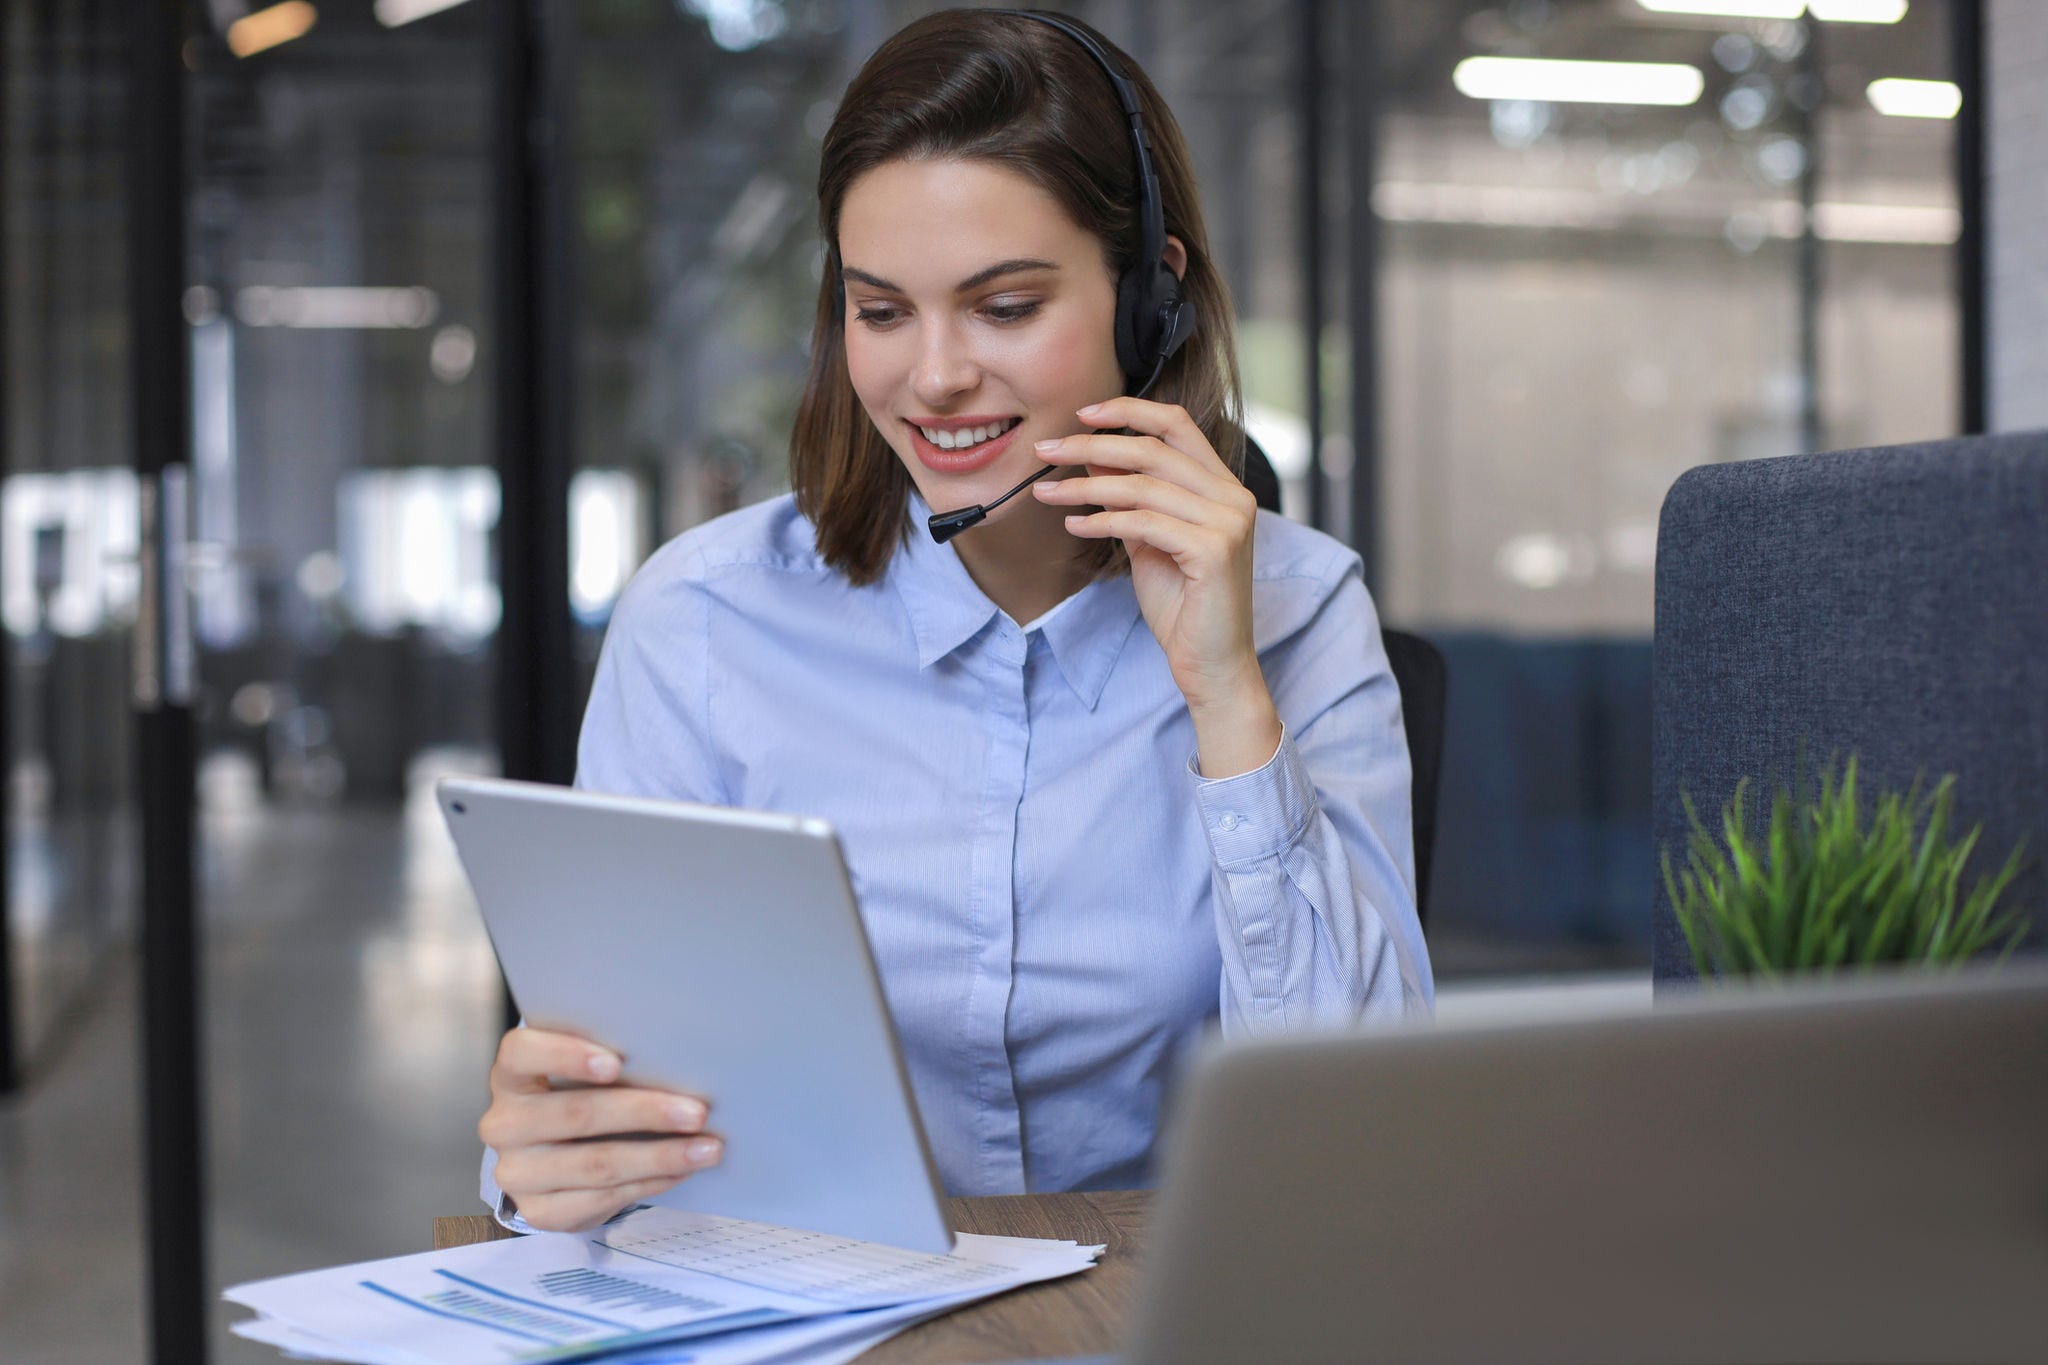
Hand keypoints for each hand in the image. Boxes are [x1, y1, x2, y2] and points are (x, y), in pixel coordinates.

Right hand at [479, 1026, 722, 1232]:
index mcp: (511, 1076)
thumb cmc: (581, 1096)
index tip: (617, 1062)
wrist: (556, 1159)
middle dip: (644, 1112)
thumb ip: (611, 1060)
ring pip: (596, 1163)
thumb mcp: (583, 1072)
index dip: (567, 1055)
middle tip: (697, 1112)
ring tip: (707, 1149)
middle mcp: (504, 1124)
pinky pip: (602, 1198)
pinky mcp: (539, 1211)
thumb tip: (681, 1057)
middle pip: (576, 1113)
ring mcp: (517, 1172)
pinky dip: (650, 1183)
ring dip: (660, 1156)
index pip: (522, 1053)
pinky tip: (681, 1171)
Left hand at [1032, 398, 1281, 775]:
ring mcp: (1228, 522)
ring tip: (1046, 493)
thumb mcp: (1147, 540)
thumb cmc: (1182, 605)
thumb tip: (1089, 457)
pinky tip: (1074, 524)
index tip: (1082, 414)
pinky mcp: (1214, 550)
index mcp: (1223, 487)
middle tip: (1045, 450)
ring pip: (1143, 484)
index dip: (1128, 411)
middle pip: (1153, 448)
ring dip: (1084, 486)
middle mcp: (1233, 497)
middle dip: (1092, 444)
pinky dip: (1101, 520)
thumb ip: (1128, 498)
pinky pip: (1143, 522)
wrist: (1211, 663)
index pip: (1177, 424)